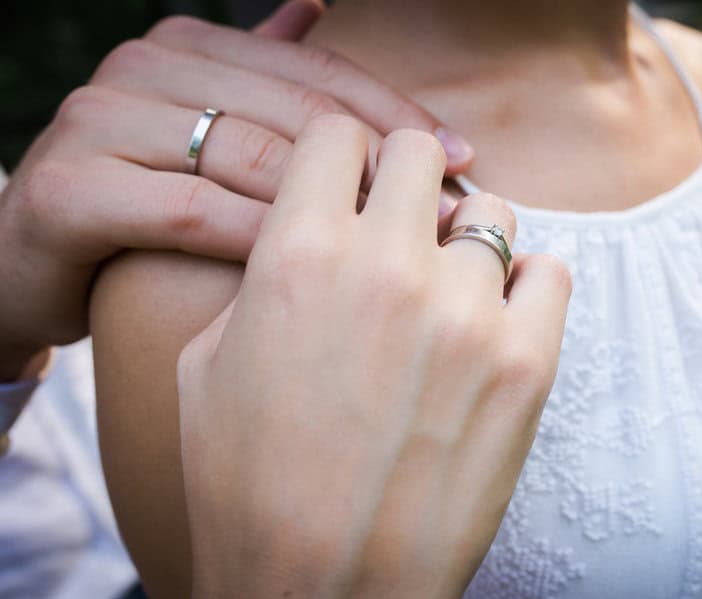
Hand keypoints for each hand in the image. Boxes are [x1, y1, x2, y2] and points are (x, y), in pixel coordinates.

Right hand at [0, 0, 473, 379]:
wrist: (23, 265)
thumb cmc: (138, 207)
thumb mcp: (198, 136)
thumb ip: (256, 73)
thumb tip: (316, 3)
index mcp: (189, 49)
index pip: (318, 73)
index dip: (395, 114)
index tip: (461, 157)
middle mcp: (143, 69)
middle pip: (293, 110)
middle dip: (380, 163)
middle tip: (449, 210)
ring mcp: (98, 123)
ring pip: (248, 156)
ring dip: (335, 206)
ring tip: (404, 247)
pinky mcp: (69, 192)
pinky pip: (193, 211)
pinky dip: (259, 238)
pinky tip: (319, 272)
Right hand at [177, 114, 571, 598]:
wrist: (323, 589)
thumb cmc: (248, 487)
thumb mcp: (209, 365)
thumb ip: (266, 276)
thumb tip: (313, 236)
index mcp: (298, 255)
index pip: (336, 132)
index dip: (342, 153)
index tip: (351, 181)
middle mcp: (386, 266)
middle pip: (417, 152)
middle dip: (405, 181)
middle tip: (402, 226)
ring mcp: (465, 311)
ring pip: (491, 210)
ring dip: (468, 237)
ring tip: (449, 288)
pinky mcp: (525, 362)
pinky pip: (550, 272)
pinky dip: (527, 284)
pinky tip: (497, 319)